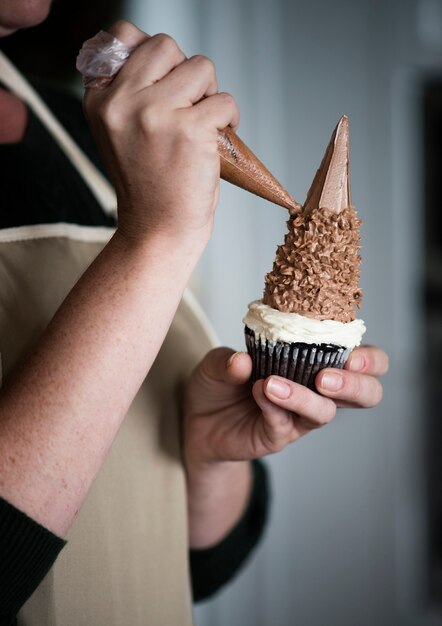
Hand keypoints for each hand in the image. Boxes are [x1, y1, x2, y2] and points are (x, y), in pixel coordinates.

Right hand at [82, 21, 238, 244]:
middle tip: (187, 111)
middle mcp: (121, 101)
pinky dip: (230, 120)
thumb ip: (130, 89)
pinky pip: (224, 100)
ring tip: (203, 128)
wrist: (157, 230)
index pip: (123, 35)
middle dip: (186, 74)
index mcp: (99, 99)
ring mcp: (154, 113)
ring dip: (210, 95)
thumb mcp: (120, 131)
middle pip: (167, 46)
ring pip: (201, 66)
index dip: (152, 55)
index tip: (163, 85)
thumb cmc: (149, 182)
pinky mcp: (189, 130)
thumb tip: (164, 52)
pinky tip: (216, 144)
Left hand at [183, 344, 387, 546]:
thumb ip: (229, 360)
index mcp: (317, 360)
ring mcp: (301, 415)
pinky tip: (259, 391)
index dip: (369, 358)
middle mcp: (318, 389)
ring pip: (324, 411)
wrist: (196, 419)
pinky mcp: (279, 435)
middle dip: (356, 385)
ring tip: (275, 384)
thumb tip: (242, 360)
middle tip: (328, 376)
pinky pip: (284, 422)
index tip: (352, 351)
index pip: (364, 359)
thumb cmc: (221, 382)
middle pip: (365, 393)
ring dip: (305, 396)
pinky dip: (273, 405)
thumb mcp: (219, 361)